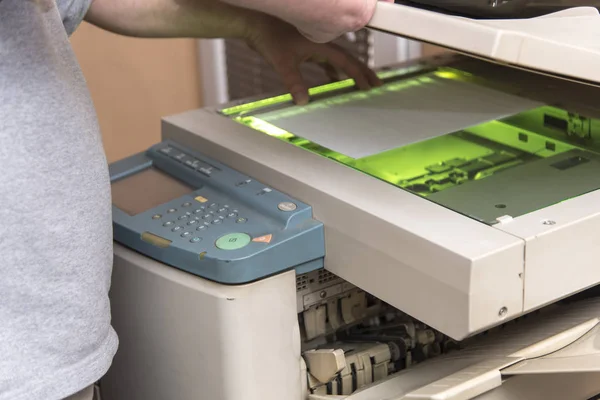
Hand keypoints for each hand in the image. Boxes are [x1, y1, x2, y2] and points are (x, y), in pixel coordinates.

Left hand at [246, 17, 381, 104]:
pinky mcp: (307, 46)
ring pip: (338, 59)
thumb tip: (303, 101)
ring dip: (349, 72)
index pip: (346, 61)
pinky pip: (327, 60)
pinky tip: (334, 80)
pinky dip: (333, 70)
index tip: (370, 87)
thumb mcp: (283, 61)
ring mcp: (315, 43)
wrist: (255, 23)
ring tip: (360, 85)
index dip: (359, 75)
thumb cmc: (269, 36)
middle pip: (348, 59)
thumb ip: (294, 81)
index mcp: (321, 44)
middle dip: (362, 72)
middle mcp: (322, 42)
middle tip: (376, 85)